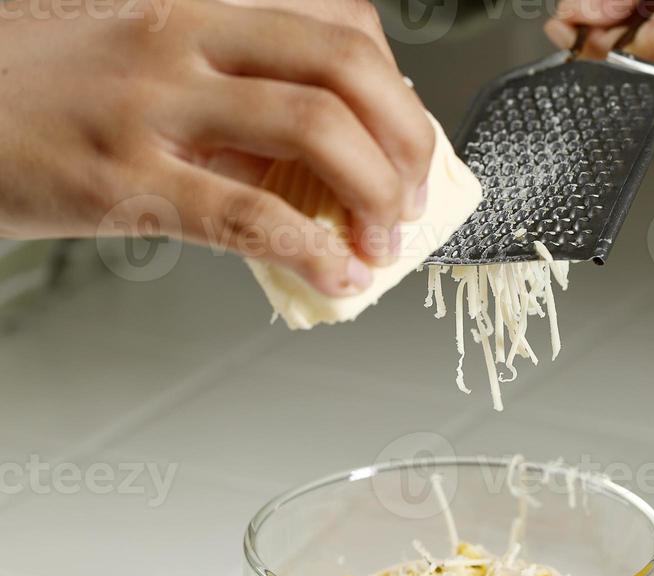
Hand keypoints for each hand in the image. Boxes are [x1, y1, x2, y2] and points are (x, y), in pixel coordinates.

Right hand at [0, 0, 433, 295]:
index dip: (394, 88)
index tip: (404, 142)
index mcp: (196, 8)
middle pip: (343, 70)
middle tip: (413, 196)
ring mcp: (155, 108)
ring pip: (312, 133)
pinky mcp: (127, 181)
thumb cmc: (44, 95)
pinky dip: (312, 252)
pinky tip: (336, 275)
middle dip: (405, 142)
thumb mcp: (144, 64)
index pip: (335, 23)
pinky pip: (248, 217)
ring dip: (374, 195)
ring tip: (383, 242)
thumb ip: (229, 101)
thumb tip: (308, 166)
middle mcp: (182, 41)